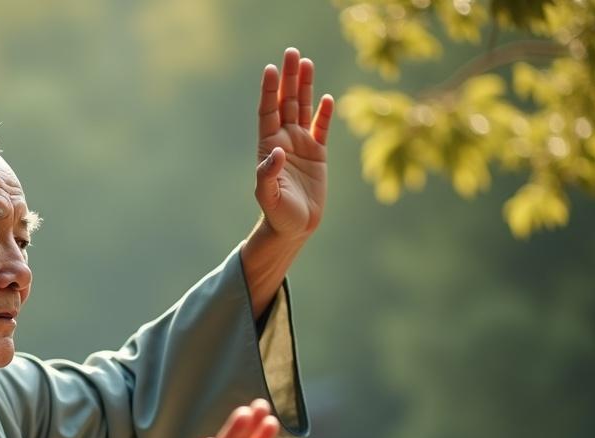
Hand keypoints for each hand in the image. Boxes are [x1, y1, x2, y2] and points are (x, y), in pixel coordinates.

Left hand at [255, 47, 331, 239]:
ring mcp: (301, 145)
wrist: (294, 227)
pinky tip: (326, 98)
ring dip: (305, 87)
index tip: (271, 69)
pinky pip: (321, 128)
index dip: (269, 91)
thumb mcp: (268, 195)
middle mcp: (284, 141)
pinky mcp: (318, 154)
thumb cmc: (276, 213)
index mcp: (268, 147)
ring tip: (307, 63)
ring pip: (303, 109)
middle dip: (289, 78)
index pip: (268, 112)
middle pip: (286, 103)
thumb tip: (276, 152)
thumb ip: (268, 173)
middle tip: (292, 52)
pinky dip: (324, 113)